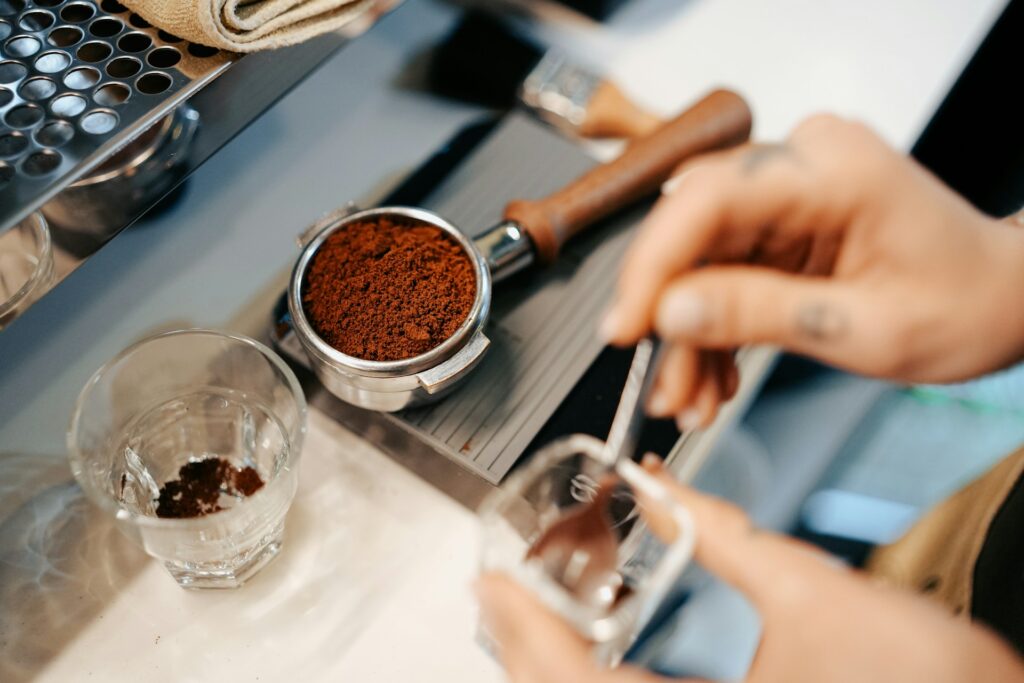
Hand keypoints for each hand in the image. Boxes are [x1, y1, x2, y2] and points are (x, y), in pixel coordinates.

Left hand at [476, 458, 1023, 682]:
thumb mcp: (817, 589)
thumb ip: (731, 536)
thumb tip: (671, 485)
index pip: (573, 681)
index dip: (523, 631)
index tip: (492, 585)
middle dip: (524, 653)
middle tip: (496, 597)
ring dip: (554, 671)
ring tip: (529, 622)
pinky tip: (595, 657)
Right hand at [600, 114, 1023, 427]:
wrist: (1001, 299)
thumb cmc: (963, 304)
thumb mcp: (862, 328)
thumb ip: (759, 313)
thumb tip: (669, 311)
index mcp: (834, 171)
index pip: (708, 198)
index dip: (653, 263)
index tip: (625, 325)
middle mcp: (802, 163)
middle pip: (694, 229)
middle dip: (668, 313)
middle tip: (659, 384)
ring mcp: (790, 189)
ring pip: (700, 257)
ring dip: (688, 333)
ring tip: (689, 399)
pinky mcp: (781, 220)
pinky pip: (722, 269)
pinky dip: (713, 326)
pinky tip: (712, 377)